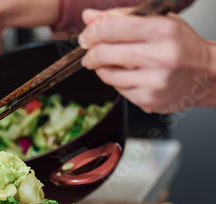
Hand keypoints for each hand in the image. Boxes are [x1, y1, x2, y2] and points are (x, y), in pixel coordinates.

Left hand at [79, 8, 215, 112]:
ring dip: (101, 68)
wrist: (206, 75)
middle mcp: (160, 56)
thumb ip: (122, 17)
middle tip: (90, 54)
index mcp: (162, 30)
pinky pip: (118, 89)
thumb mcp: (158, 21)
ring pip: (107, 74)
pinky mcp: (149, 99)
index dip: (91, 33)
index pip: (111, 28)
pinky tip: (129, 76)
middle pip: (104, 53)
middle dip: (90, 53)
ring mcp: (154, 81)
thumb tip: (88, 16)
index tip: (86, 37)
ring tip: (111, 63)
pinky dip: (116, 82)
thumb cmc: (181, 45)